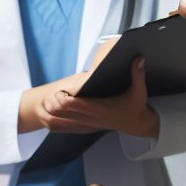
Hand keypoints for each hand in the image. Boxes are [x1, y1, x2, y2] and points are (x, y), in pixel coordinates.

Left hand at [37, 57, 158, 136]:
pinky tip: (50, 114)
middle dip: (52, 104)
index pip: (74, 105)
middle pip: (62, 113)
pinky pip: (63, 128)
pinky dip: (54, 121)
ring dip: (50, 113)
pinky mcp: (84, 127)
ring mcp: (86, 124)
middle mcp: (90, 118)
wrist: (137, 124)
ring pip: (60, 122)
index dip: (62, 99)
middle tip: (51, 95)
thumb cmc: (135, 106)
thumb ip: (138, 74)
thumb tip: (139, 58)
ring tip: (46, 103)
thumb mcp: (139, 90)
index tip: (60, 91)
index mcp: (100, 108)